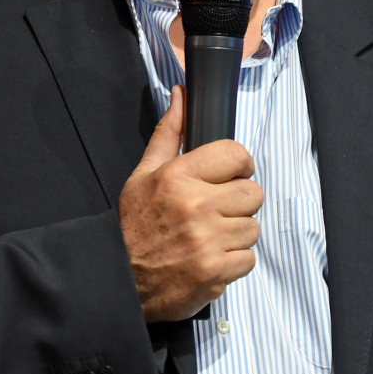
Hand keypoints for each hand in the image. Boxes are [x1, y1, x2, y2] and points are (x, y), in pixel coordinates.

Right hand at [117, 86, 262, 321]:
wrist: (120, 278)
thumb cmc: (134, 225)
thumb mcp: (144, 173)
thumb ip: (169, 133)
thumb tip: (182, 95)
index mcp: (179, 176)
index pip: (236, 154)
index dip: (239, 165)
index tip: (230, 176)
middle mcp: (196, 206)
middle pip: (253, 192)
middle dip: (239, 202)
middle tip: (217, 210)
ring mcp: (208, 241)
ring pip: (252, 227)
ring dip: (236, 233)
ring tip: (210, 237)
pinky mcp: (216, 272)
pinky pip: (248, 258)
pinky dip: (233, 261)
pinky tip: (210, 258)